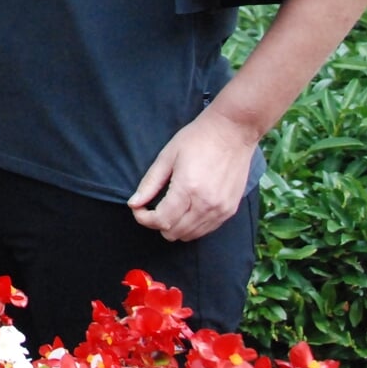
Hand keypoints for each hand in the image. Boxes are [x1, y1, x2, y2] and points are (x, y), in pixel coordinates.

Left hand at [126, 107, 257, 241]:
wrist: (233, 132)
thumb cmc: (197, 139)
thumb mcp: (167, 157)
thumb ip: (150, 183)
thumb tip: (134, 204)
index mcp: (188, 189)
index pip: (161, 221)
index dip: (144, 219)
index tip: (138, 209)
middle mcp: (206, 205)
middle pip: (174, 232)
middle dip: (157, 223)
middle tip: (152, 207)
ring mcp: (221, 210)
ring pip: (190, 235)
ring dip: (175, 226)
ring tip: (169, 207)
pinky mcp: (231, 210)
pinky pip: (206, 230)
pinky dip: (192, 225)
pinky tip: (187, 209)